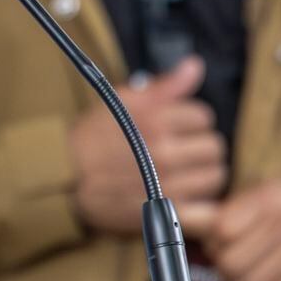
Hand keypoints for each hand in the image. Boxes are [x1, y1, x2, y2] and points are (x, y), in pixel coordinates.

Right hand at [69, 55, 224, 233]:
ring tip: (185, 174)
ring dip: (204, 175)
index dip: (191, 120)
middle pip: (215, 147)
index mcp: (157, 121)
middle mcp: (165, 153)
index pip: (204, 116)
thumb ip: (164, 85)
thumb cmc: (92, 138)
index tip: (177, 127)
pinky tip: (191, 200)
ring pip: (215, 177)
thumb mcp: (122, 100)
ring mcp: (167, 186)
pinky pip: (206, 212)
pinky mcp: (164, 214)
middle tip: (184, 151)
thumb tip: (195, 66)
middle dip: (201, 146)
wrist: (64, 179)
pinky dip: (204, 208)